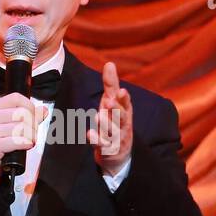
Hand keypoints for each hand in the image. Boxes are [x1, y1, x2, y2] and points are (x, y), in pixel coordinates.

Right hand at [0, 92, 49, 181]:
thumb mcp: (8, 125)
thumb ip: (26, 116)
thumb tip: (42, 110)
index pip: (16, 98)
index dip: (30, 106)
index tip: (34, 116)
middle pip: (22, 114)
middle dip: (33, 125)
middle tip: (33, 133)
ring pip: (21, 128)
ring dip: (31, 136)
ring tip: (29, 141)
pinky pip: (17, 141)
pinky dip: (26, 144)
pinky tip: (25, 146)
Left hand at [86, 61, 132, 175]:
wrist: (118, 152)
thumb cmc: (114, 121)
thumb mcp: (112, 102)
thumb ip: (111, 85)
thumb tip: (109, 63)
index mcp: (124, 111)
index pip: (126, 103)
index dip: (123, 98)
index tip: (120, 91)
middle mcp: (123, 124)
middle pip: (122, 117)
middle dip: (116, 109)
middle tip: (108, 102)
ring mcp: (116, 138)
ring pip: (113, 131)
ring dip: (106, 124)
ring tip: (98, 116)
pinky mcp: (108, 149)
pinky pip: (103, 145)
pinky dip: (96, 140)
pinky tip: (89, 134)